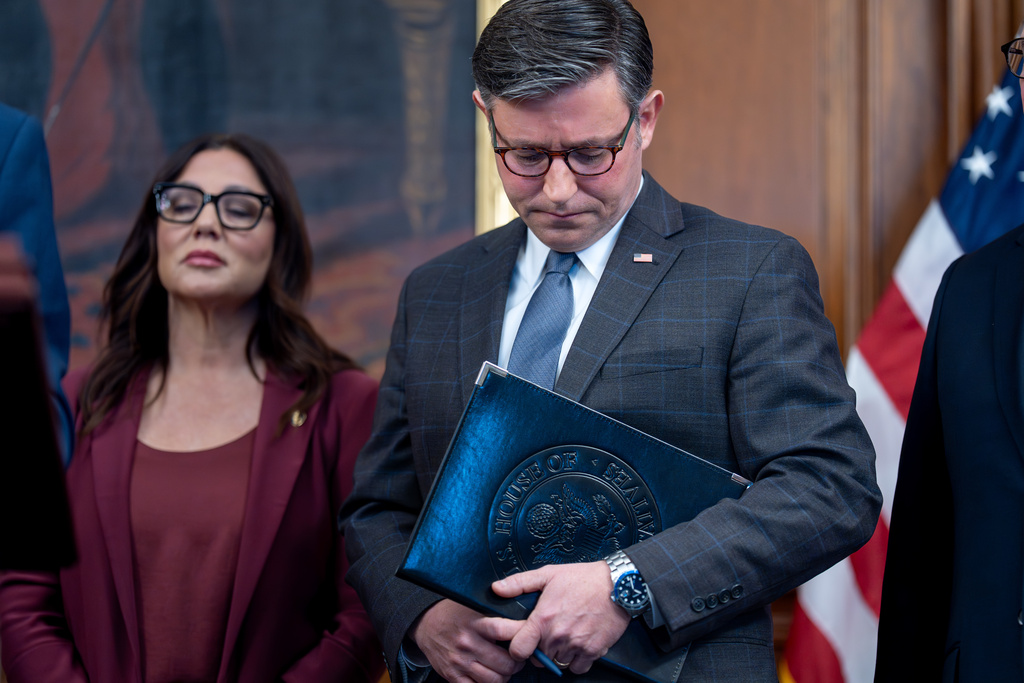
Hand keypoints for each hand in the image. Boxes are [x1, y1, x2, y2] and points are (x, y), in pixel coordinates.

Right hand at [410, 599, 524, 682]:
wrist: (426, 625)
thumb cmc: (455, 614)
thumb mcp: (474, 605)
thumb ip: (495, 612)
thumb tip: (524, 619)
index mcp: (475, 622)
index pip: (506, 631)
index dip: (523, 635)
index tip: (532, 635)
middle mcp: (468, 643)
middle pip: (506, 663)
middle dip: (518, 662)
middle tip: (520, 656)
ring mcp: (460, 662)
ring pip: (495, 680)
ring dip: (506, 676)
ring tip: (507, 667)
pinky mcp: (453, 676)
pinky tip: (491, 675)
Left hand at [491, 561, 629, 674]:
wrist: (618, 585)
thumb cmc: (583, 578)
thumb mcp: (548, 574)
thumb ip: (519, 583)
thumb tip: (496, 588)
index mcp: (543, 619)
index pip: (518, 650)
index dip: (517, 648)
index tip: (523, 642)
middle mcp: (558, 636)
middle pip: (539, 658)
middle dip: (540, 649)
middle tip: (547, 634)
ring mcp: (576, 645)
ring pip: (558, 663)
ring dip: (558, 654)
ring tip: (564, 635)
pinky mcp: (593, 651)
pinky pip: (577, 668)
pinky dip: (576, 660)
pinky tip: (577, 644)